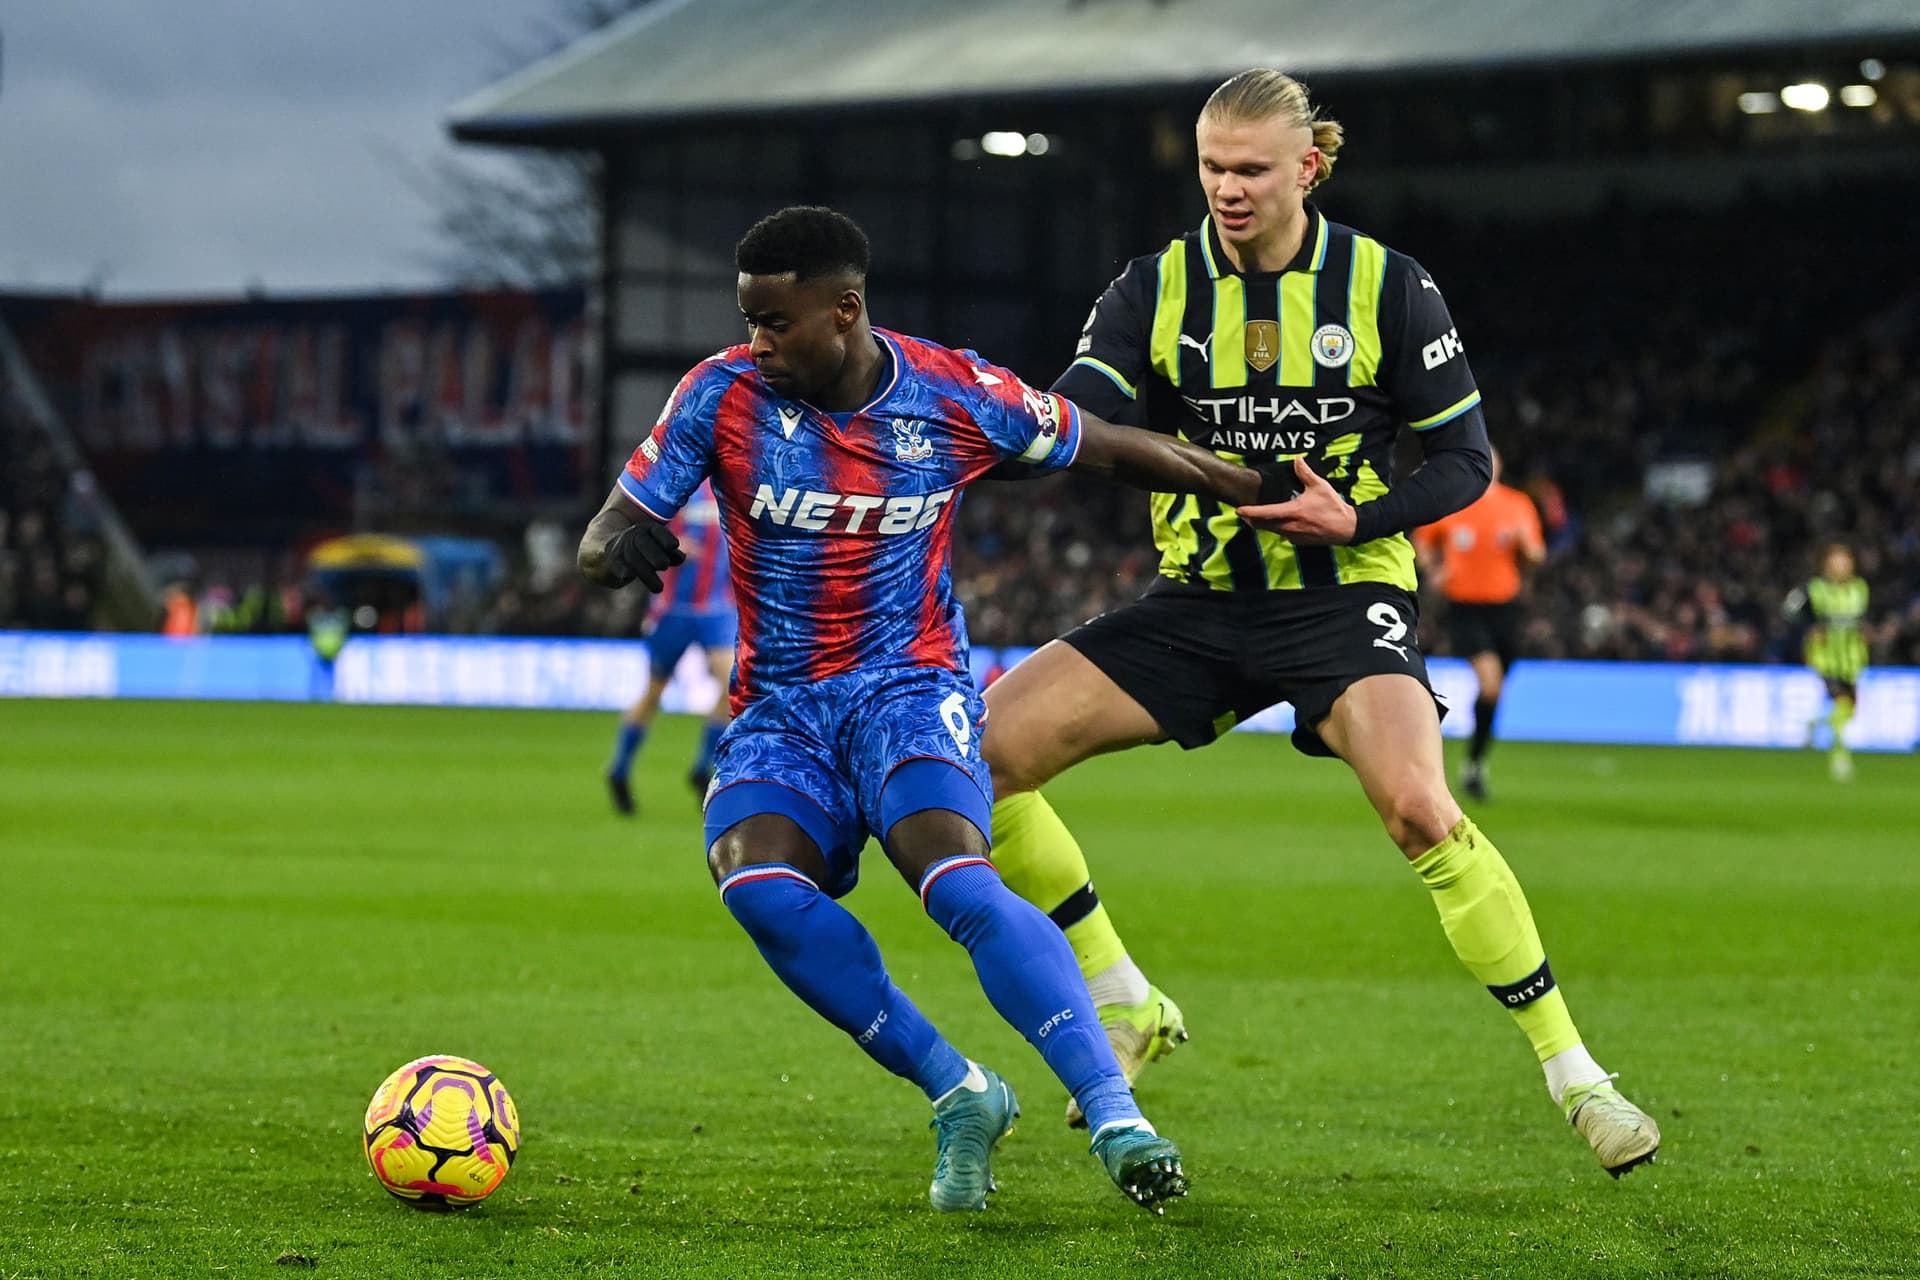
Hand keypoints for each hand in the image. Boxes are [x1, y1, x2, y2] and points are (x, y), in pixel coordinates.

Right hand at [605, 517, 684, 590]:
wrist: (605, 554)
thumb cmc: (640, 552)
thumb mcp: (656, 549)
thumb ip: (670, 554)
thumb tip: (681, 558)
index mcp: (646, 530)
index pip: (657, 531)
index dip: (665, 537)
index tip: (674, 545)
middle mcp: (632, 537)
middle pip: (643, 543)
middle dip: (655, 554)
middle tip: (664, 566)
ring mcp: (620, 549)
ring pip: (633, 559)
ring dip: (647, 574)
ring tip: (659, 588)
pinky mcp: (611, 563)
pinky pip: (620, 568)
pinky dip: (627, 573)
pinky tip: (632, 579)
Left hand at [1237, 457, 1356, 544]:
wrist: (1346, 528)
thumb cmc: (1333, 507)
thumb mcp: (1319, 486)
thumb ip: (1305, 472)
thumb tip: (1297, 459)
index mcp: (1292, 512)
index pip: (1265, 513)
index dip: (1249, 512)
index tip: (1239, 510)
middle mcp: (1289, 526)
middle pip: (1263, 525)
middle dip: (1251, 519)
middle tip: (1243, 513)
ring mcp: (1293, 535)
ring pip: (1271, 530)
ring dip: (1262, 525)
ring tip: (1254, 518)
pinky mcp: (1298, 541)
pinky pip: (1281, 534)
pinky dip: (1274, 528)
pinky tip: (1274, 523)